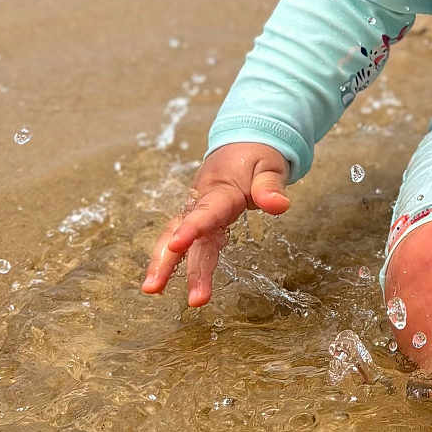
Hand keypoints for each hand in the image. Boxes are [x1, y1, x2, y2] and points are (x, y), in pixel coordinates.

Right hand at [140, 143, 289, 306]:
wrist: (244, 142)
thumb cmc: (257, 156)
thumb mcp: (270, 167)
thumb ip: (271, 187)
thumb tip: (279, 205)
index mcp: (220, 189)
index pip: (206, 212)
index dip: (192, 228)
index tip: (176, 244)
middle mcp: (202, 202)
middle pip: (185, 233)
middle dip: (170, 261)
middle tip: (153, 287)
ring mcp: (198, 210)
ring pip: (177, 238)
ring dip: (165, 264)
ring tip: (151, 289)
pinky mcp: (200, 219)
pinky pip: (187, 241)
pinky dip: (174, 260)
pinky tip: (162, 280)